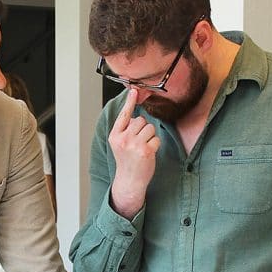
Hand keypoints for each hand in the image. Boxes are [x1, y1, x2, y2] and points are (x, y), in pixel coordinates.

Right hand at [108, 88, 159, 218]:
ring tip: (143, 148)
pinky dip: (155, 145)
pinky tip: (148, 154)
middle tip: (138, 143)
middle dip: (143, 129)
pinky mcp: (145, 150)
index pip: (123, 115)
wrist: (129, 181)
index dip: (129, 102)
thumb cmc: (127, 161)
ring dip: (150, 137)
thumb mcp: (120, 144)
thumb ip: (125, 130)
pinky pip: (156, 138)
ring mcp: (134, 145)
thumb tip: (136, 117)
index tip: (134, 90)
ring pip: (149, 128)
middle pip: (140, 121)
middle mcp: (123, 139)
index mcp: (115, 136)